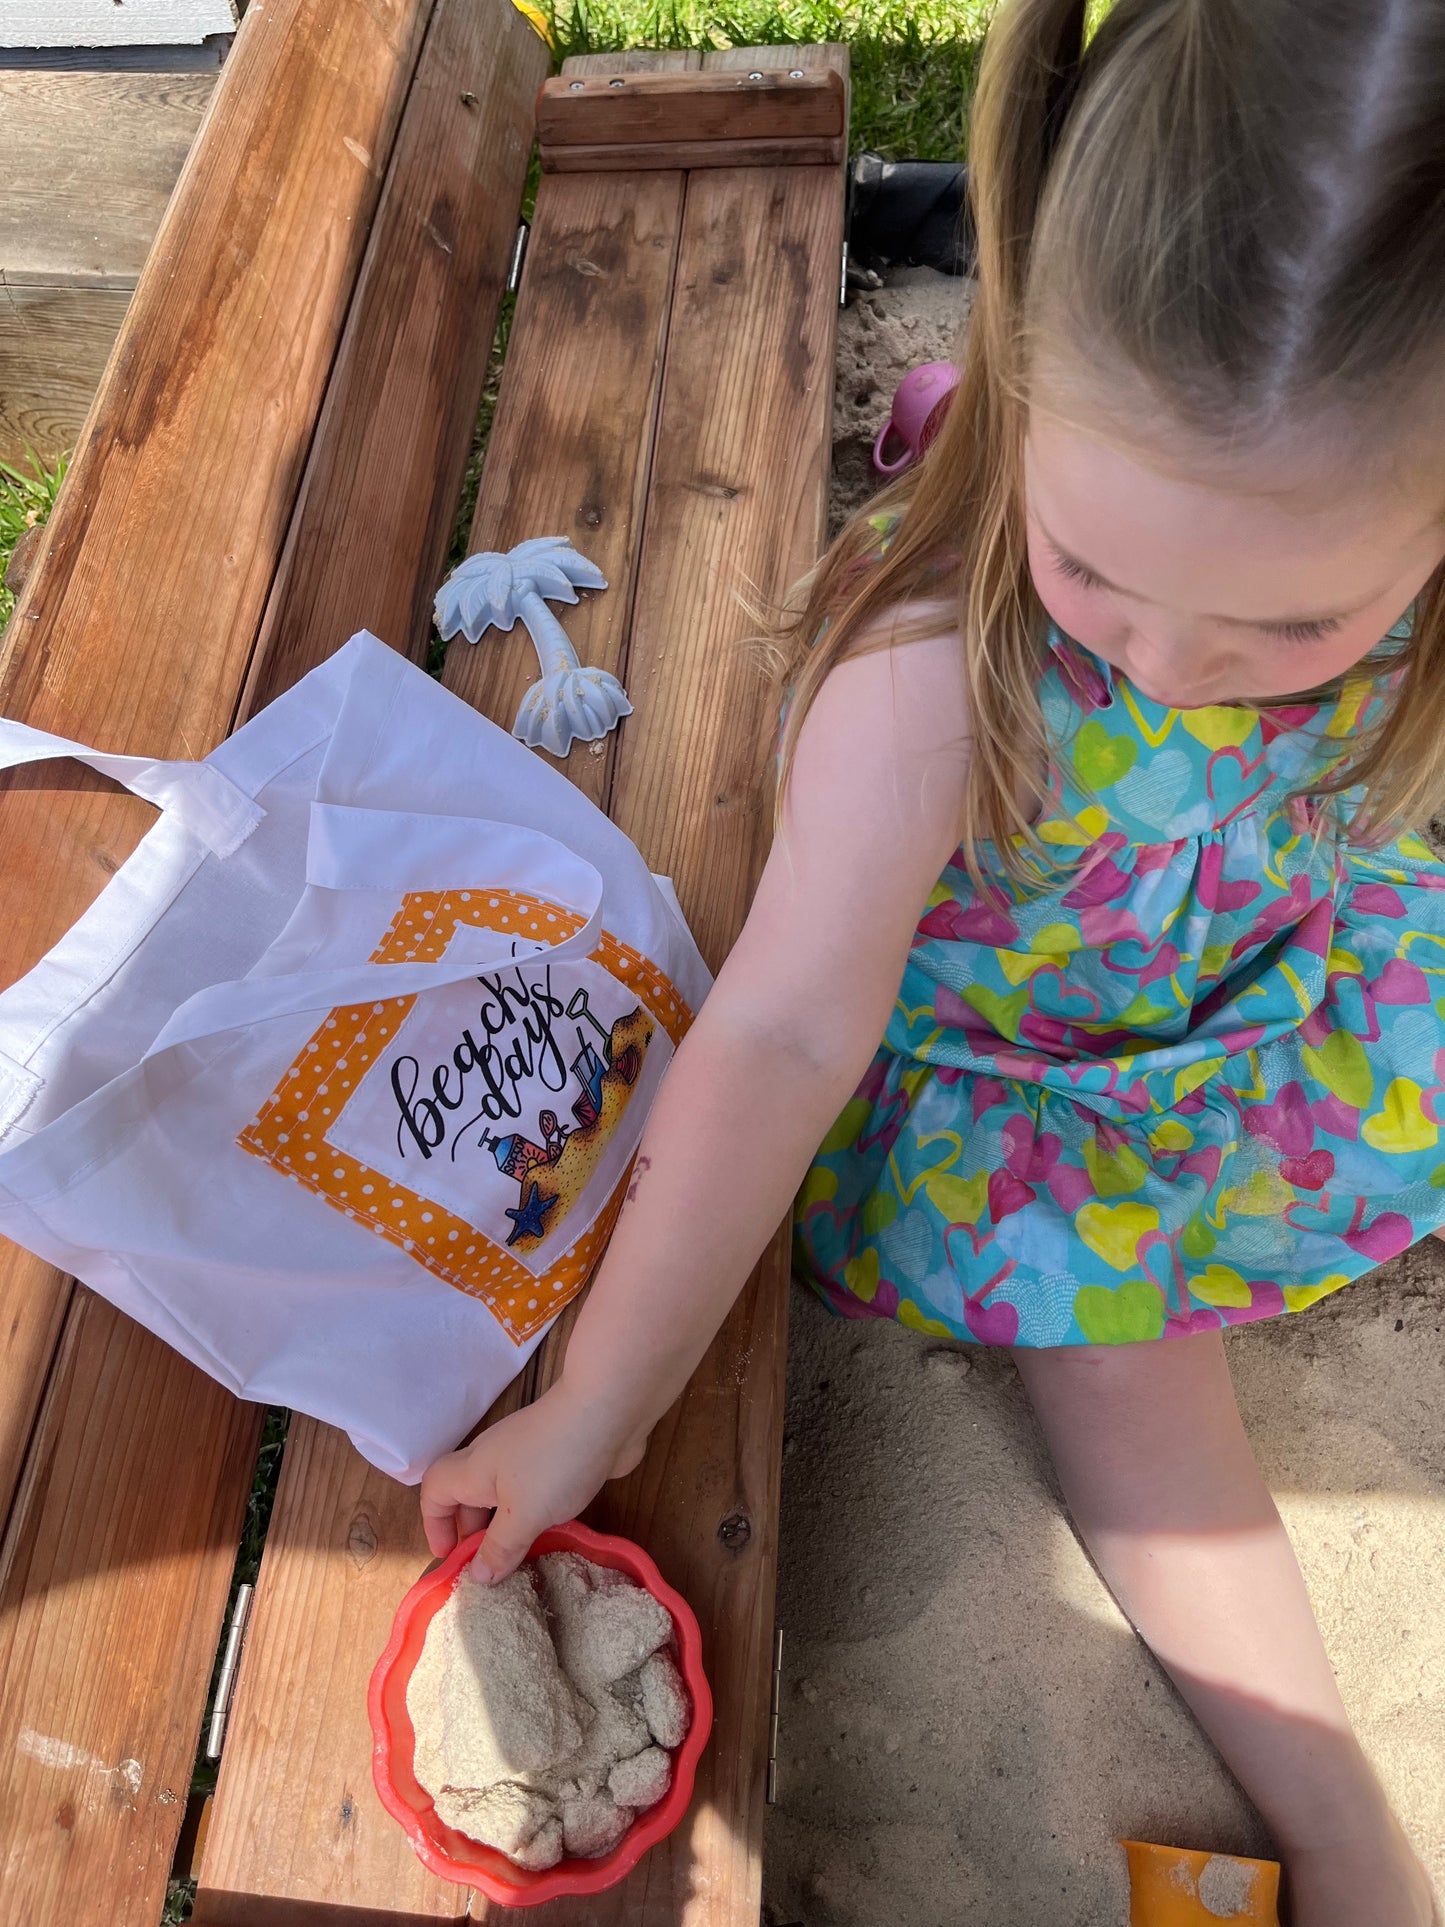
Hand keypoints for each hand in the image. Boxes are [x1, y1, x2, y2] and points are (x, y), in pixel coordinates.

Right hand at [418, 1380, 647, 1578]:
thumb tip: (477, 1576)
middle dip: (472, 1533)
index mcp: (474, 1469)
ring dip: (505, 1527)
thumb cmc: (555, 1462)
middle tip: (488, 1570)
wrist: (608, 1410)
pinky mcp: (557, 1458)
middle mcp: (494, 1460)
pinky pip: (534, 1492)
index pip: (433, 1492)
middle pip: (467, 1496)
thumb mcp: (523, 1514)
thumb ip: (499, 1547)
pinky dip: (533, 1515)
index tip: (449, 1557)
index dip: (434, 1525)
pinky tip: (551, 1535)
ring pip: (502, 1496)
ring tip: (518, 1561)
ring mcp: (527, 1455)